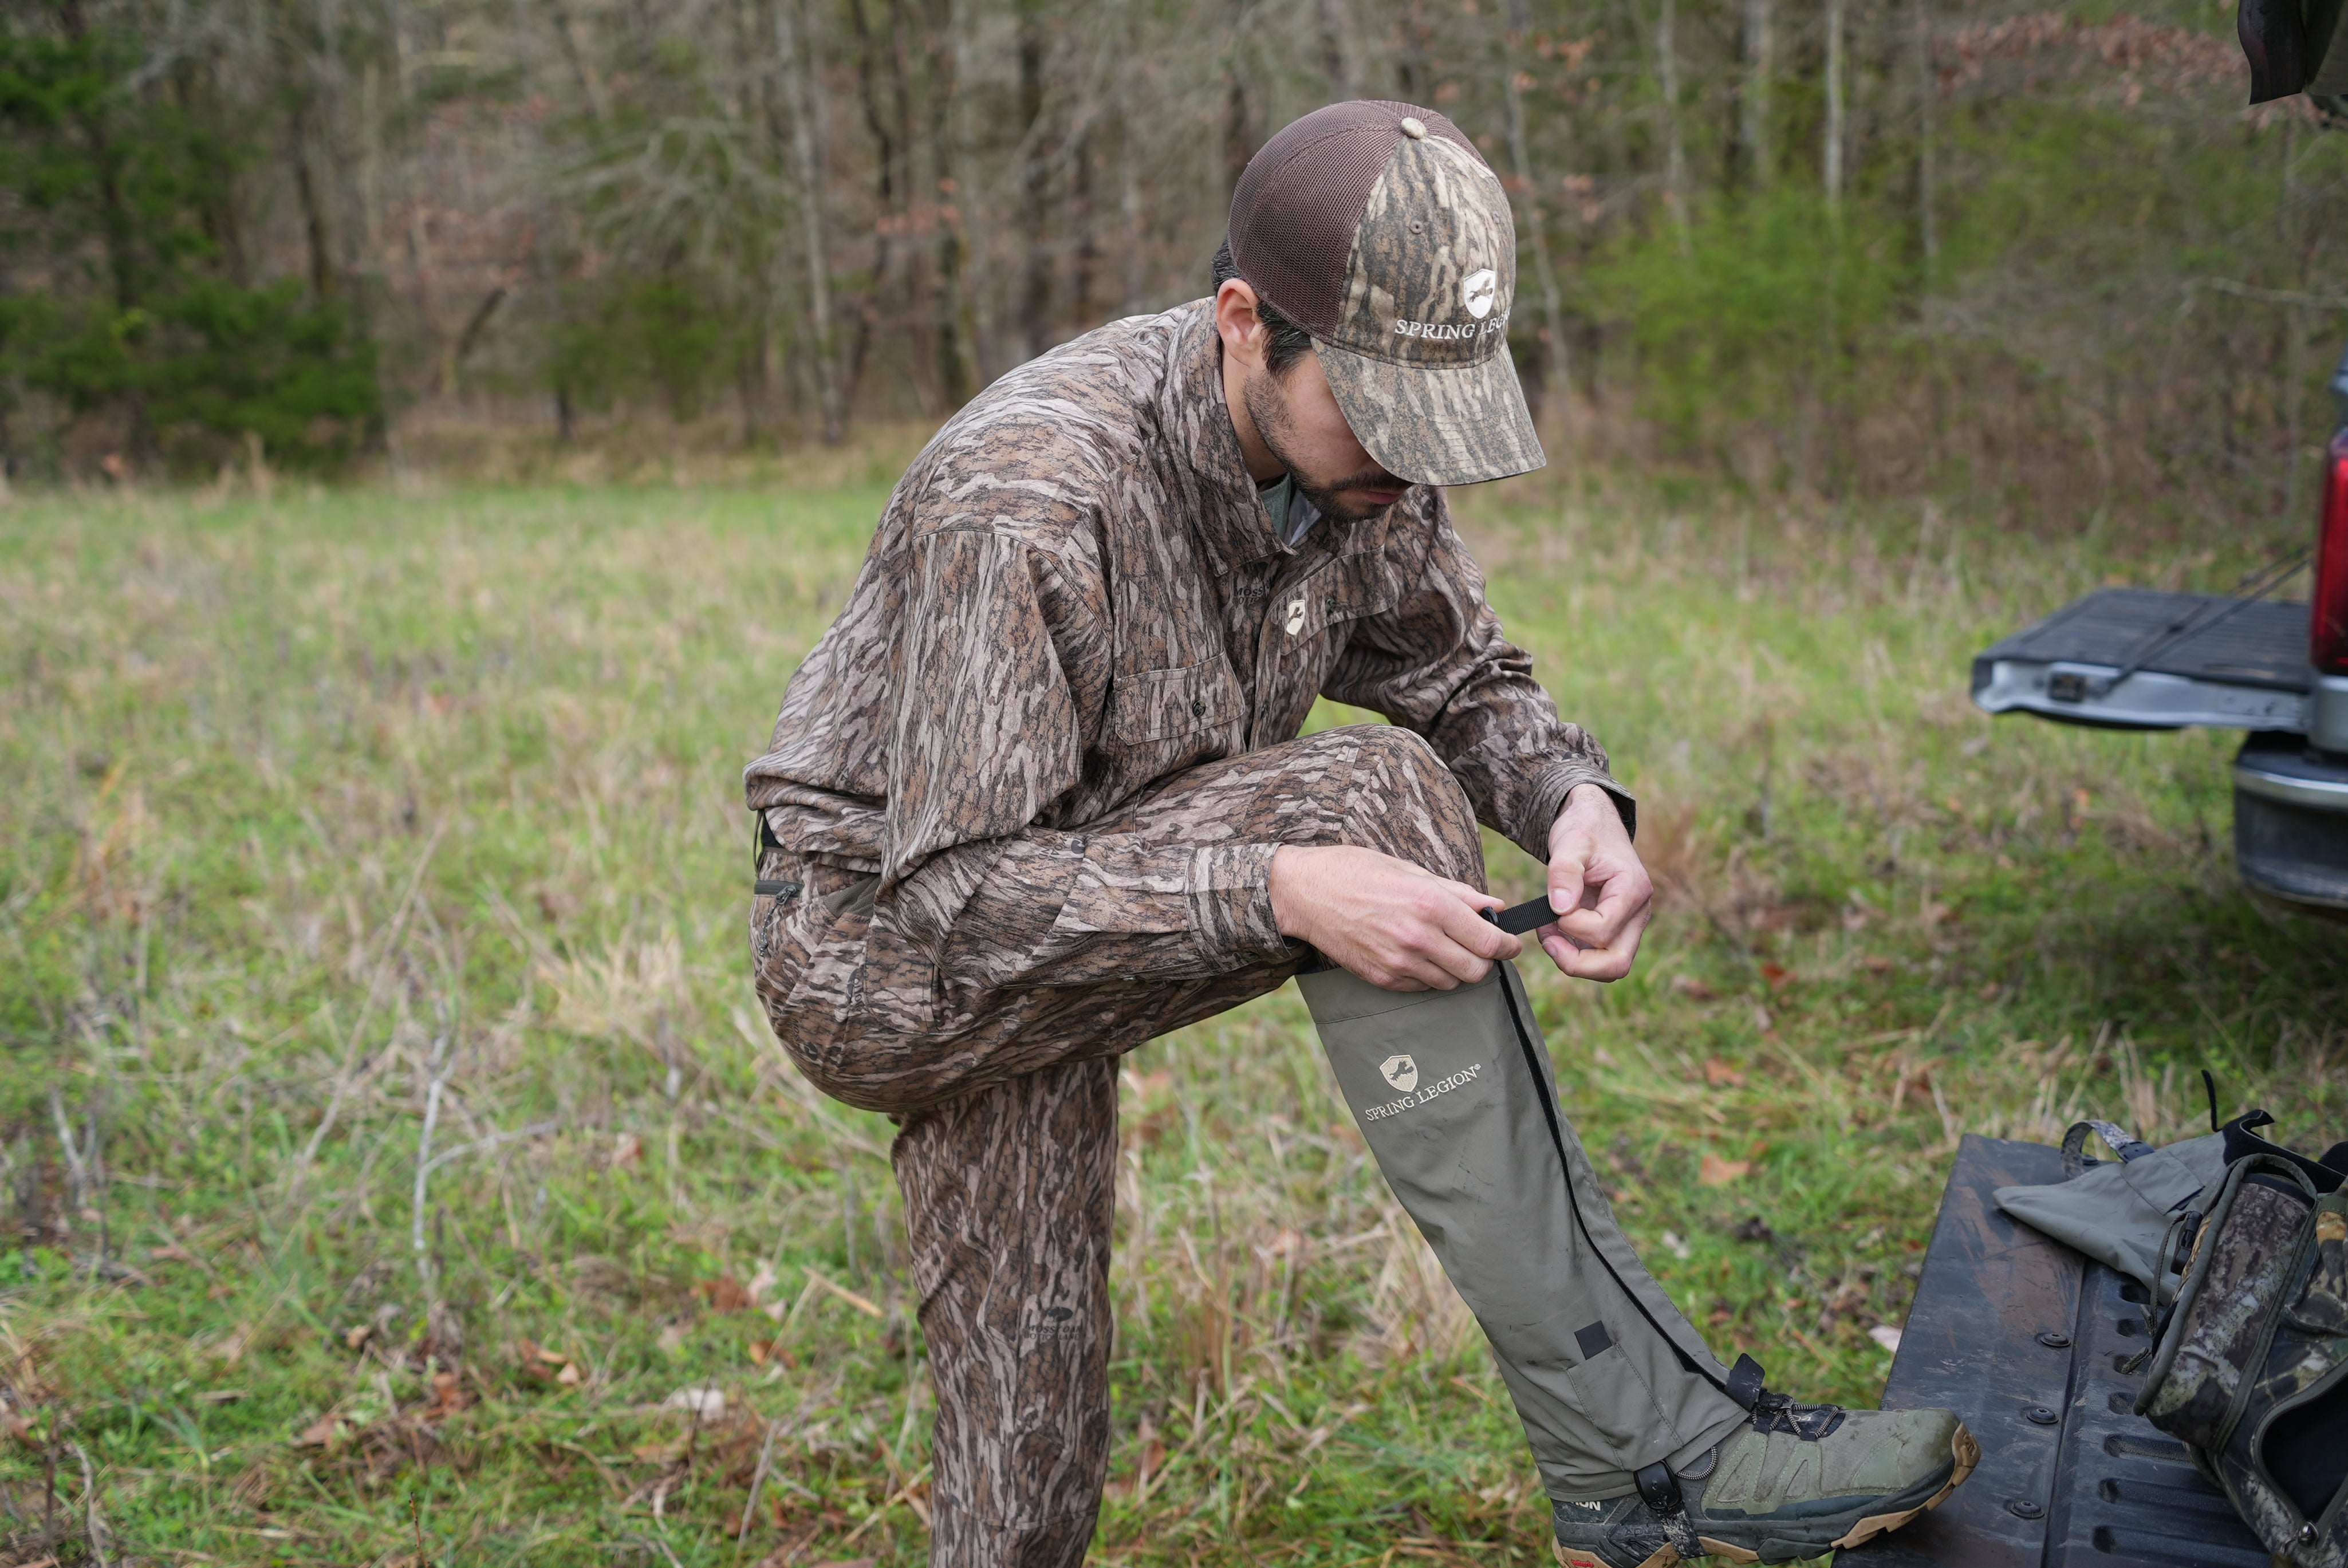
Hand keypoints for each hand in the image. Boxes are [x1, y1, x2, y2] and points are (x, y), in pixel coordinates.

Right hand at [1268, 844, 1518, 991]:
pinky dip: (1431, 975)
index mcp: (1430, 904)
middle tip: (1482, 948)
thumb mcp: (1411, 870)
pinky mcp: (1383, 977)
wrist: (1306, 893)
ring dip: (1458, 969)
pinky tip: (1421, 955)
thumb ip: (1458, 893)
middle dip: (1487, 961)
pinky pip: (1423, 986)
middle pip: (1477, 969)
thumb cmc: (1358, 871)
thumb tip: (1495, 907)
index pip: (1489, 941)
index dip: (1508, 946)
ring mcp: (1399, 962)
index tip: (1511, 944)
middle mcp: (1418, 938)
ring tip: (1447, 949)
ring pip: (1452, 982)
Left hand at [1534, 784, 1653, 981]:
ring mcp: (1629, 924)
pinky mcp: (1615, 930)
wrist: (1593, 824)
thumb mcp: (1571, 842)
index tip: (1553, 906)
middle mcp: (1638, 912)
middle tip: (1548, 941)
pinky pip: (1599, 957)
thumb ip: (1564, 872)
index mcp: (1633, 889)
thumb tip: (1561, 909)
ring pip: (1610, 967)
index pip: (1604, 929)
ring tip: (1548, 934)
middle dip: (1577, 962)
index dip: (1571, 926)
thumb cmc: (1584, 830)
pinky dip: (1574, 954)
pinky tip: (1554, 932)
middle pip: (1617, 963)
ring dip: (1574, 961)